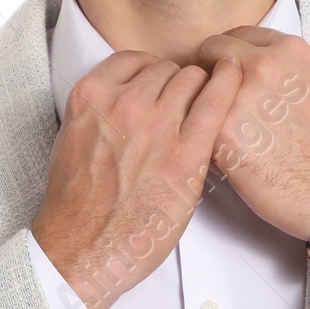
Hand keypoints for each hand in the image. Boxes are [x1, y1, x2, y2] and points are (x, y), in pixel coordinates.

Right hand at [32, 49, 243, 308]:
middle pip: (167, 69)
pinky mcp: (186, 155)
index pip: (134, 60)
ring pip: (192, 79)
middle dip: (179, 83)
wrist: (84, 248)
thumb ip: (100, 113)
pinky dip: (228, 86)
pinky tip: (236, 79)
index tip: (161, 86)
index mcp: (90, 96)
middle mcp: (122, 103)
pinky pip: (216, 103)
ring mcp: (155, 126)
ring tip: (208, 108)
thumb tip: (126, 100)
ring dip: (202, 89)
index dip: (153, 73)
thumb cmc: (77, 205)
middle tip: (187, 106)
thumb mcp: (73, 140)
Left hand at [191, 27, 309, 263]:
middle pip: (212, 48)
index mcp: (289, 52)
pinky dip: (201, 133)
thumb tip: (252, 69)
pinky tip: (218, 149)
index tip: (225, 69)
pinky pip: (196, 120)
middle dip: (208, 69)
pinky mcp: (223, 130)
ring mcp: (242, 95)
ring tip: (214, 124)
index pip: (239, 34)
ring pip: (199, 84)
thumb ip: (281, 70)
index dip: (228, 53)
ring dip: (201, 100)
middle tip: (212, 96)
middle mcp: (265, 66)